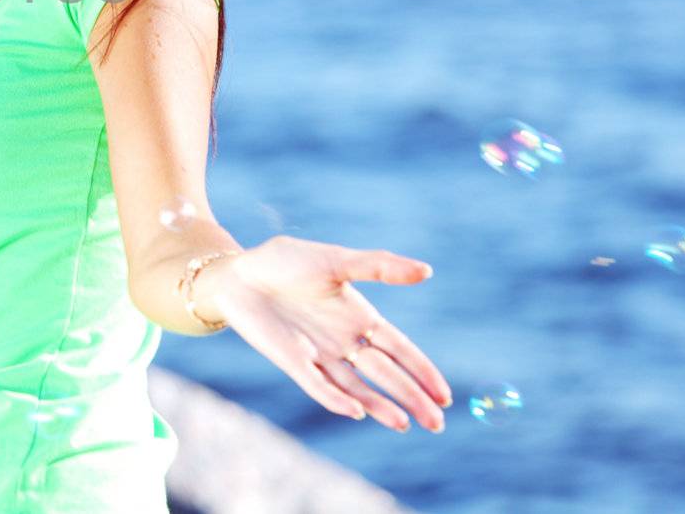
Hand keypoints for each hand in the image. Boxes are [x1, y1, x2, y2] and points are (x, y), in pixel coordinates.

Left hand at [202, 234, 453, 433]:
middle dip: (412, 398)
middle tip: (437, 424)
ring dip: (380, 406)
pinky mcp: (293, 361)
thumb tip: (426, 271)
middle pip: (385, 374)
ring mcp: (319, 354)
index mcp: (360, 317)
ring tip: (405, 424)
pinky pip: (319, 385)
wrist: (239, 272)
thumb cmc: (286, 261)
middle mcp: (344, 341)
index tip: (445, 395)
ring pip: (357, 387)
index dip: (422, 371)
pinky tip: (357, 411)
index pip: (400, 349)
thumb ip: (379, 266)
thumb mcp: (336, 260)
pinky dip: (337, 399)